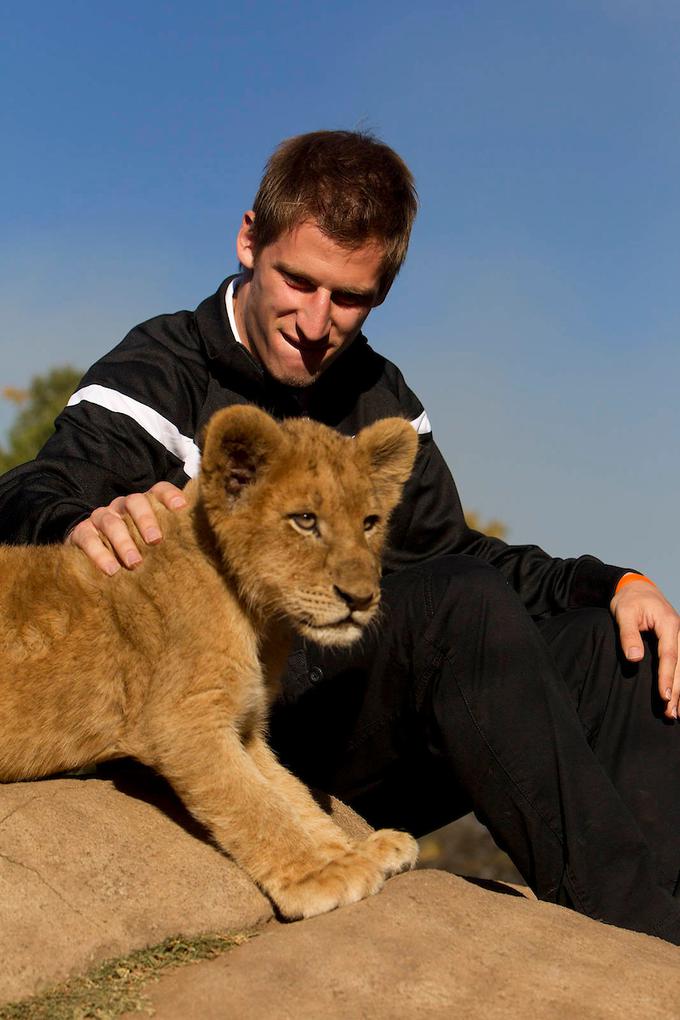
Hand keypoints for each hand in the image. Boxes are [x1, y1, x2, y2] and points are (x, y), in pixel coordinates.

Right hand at [65, 481, 186, 574]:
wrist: (92, 548)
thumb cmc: (135, 544)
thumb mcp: (153, 539)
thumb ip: (173, 535)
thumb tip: (201, 539)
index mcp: (144, 504)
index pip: (159, 490)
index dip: (170, 496)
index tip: (181, 507)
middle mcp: (122, 506)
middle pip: (135, 503)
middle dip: (146, 521)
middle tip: (155, 541)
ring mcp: (102, 517)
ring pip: (112, 523)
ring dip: (123, 543)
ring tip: (134, 563)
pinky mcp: (82, 532)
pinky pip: (88, 539)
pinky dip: (99, 554)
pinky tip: (111, 569)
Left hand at [610, 580, 679, 719]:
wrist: (637, 588)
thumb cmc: (628, 601)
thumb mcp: (622, 613)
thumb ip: (628, 635)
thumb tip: (634, 658)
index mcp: (668, 623)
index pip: (669, 655)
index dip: (666, 678)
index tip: (664, 697)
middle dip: (677, 690)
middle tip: (671, 712)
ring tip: (677, 713)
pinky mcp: (677, 641)